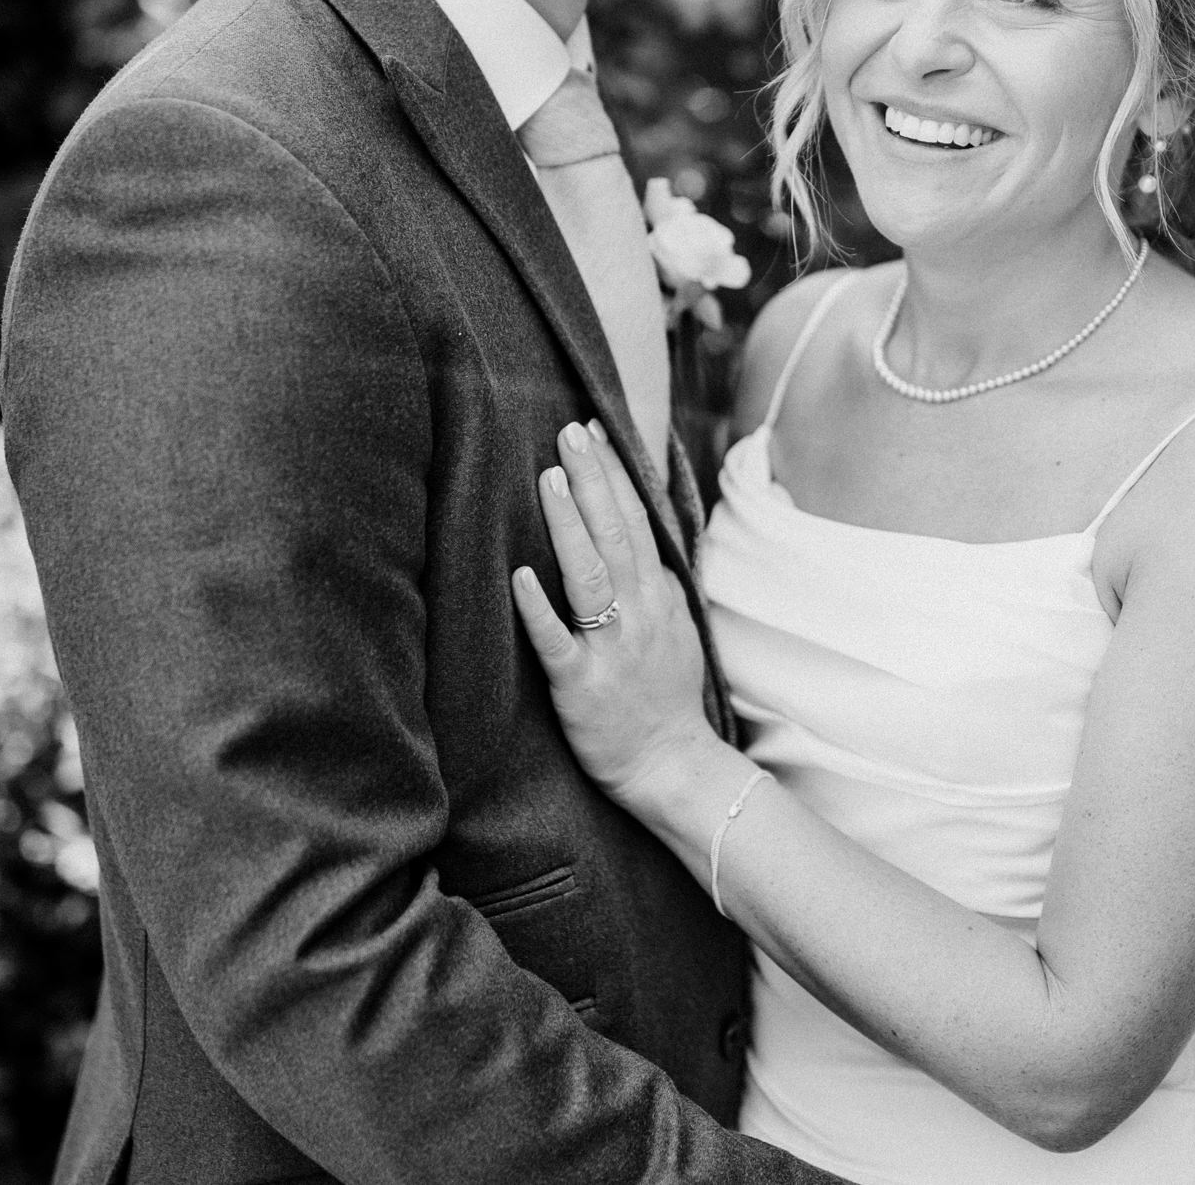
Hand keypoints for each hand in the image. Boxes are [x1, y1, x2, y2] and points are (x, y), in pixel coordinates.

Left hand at [513, 421, 719, 811]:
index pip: (637, 519)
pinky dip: (541, 609)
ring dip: (569, 524)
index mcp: (658, 595)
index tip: (594, 429)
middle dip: (592, 478)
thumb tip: (638, 531)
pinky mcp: (581, 685)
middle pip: (616, 533)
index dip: (614, 472)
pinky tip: (520, 576)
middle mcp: (638, 612)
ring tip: (548, 479)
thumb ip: (654, 580)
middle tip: (568, 430)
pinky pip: (559, 642)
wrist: (673, 766)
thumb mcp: (674, 626)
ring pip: (590, 575)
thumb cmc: (664, 696)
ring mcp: (612, 647)